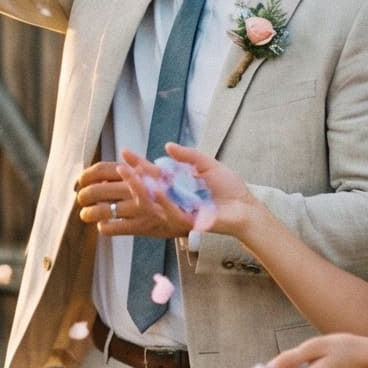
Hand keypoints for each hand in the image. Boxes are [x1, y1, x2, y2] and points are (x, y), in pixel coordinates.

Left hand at [74, 160, 189, 238]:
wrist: (199, 214)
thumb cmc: (177, 192)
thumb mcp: (162, 173)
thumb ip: (142, 164)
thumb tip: (125, 152)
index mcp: (139, 173)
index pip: (105, 169)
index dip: (89, 175)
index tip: (81, 180)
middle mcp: (137, 190)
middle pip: (100, 190)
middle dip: (86, 194)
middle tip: (80, 198)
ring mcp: (139, 210)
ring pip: (105, 211)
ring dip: (91, 213)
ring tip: (85, 214)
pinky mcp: (142, 227)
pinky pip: (115, 228)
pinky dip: (105, 227)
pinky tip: (103, 225)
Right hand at [127, 143, 260, 239]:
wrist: (246, 208)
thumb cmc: (229, 188)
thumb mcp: (208, 165)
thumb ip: (189, 156)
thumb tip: (167, 145)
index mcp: (177, 183)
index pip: (153, 172)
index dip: (138, 163)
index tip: (124, 152)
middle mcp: (173, 197)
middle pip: (147, 189)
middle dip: (132, 178)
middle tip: (121, 167)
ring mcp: (178, 210)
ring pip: (153, 203)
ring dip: (141, 190)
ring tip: (132, 176)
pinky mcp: (187, 222)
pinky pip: (171, 213)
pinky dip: (164, 202)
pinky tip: (159, 190)